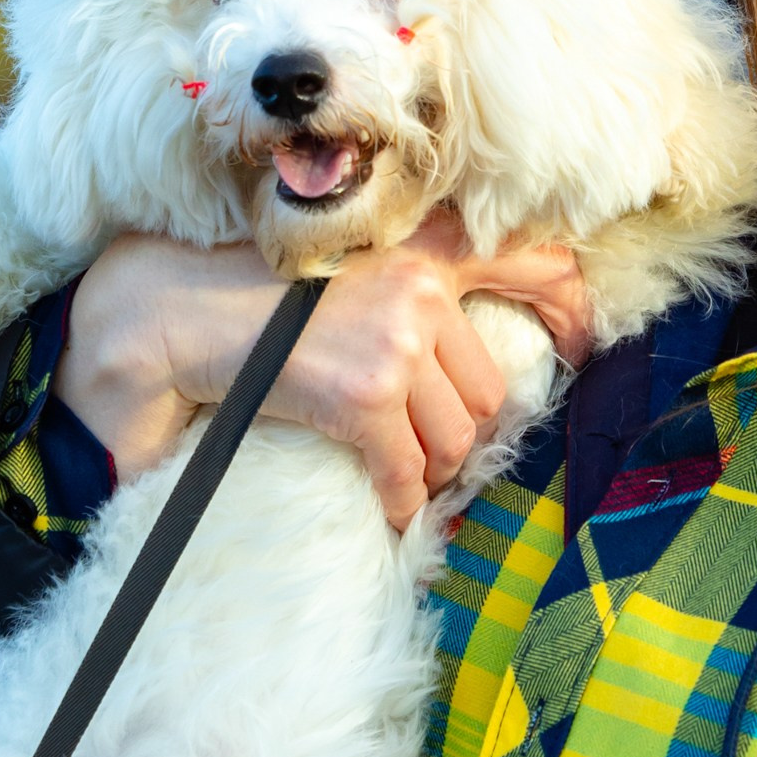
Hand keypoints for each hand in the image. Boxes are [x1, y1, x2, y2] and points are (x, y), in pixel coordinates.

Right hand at [56, 212, 592, 524]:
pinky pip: (407, 473)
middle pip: (486, 390)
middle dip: (458, 431)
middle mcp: (421, 287)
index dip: (571, 311)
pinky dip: (399, 502)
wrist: (175, 312)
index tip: (581, 347)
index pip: (535, 265)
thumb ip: (412, 287)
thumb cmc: (252, 295)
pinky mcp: (364, 395)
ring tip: (394, 471)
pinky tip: (385, 509)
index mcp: (423, 247)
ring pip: (455, 439)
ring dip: (428, 470)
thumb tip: (466, 355)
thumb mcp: (344, 267)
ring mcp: (395, 342)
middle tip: (420, 448)